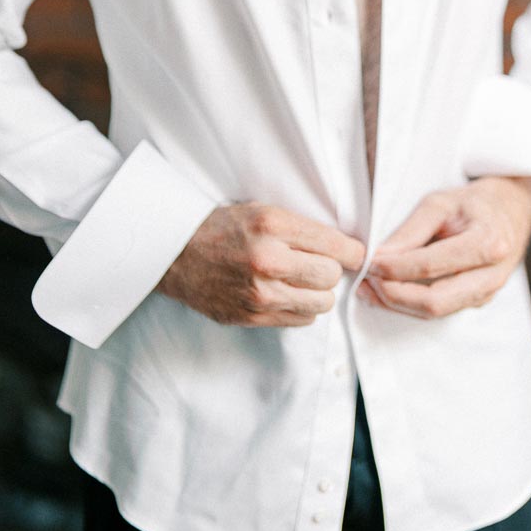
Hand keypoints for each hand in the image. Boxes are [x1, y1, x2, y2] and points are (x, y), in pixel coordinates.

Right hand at [157, 202, 365, 326]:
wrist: (176, 255)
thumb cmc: (223, 228)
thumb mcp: (262, 211)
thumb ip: (301, 229)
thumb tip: (346, 249)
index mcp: (272, 225)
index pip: (336, 245)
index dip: (353, 251)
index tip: (354, 253)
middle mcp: (268, 260)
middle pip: (331, 276)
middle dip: (330, 270)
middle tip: (317, 263)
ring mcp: (260, 293)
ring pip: (321, 303)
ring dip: (317, 292)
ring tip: (301, 281)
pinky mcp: (253, 316)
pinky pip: (301, 319)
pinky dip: (301, 308)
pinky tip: (286, 294)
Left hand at [358, 176, 530, 318]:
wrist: (513, 210)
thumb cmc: (474, 203)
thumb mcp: (441, 202)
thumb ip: (410, 231)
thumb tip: (379, 257)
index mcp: (488, 243)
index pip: (431, 265)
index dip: (394, 268)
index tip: (368, 262)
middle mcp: (492, 275)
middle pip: (434, 301)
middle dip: (394, 295)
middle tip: (364, 282)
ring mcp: (488, 293)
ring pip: (436, 312)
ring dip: (398, 304)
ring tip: (368, 289)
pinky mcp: (478, 301)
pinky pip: (440, 310)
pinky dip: (410, 305)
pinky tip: (388, 292)